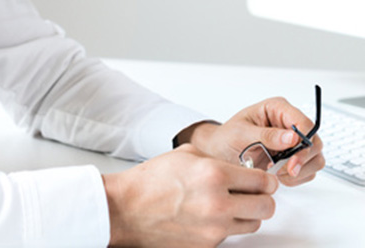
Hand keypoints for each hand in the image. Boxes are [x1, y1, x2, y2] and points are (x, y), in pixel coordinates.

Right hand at [103, 144, 277, 246]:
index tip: (264, 181)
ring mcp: (215, 229)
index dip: (266, 180)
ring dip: (246, 214)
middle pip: (266, 206)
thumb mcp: (186, 155)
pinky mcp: (208, 246)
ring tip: (229, 205)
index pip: (262, 181)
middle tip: (254, 194)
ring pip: (253, 224)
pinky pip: (231, 236)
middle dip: (263, 198)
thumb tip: (239, 170)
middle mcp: (219, 203)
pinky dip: (225, 227)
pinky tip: (209, 216)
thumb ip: (217, 160)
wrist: (128, 208)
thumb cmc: (152, 180)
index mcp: (214, 174)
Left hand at [179, 97, 324, 186]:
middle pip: (314, 142)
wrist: (221, 153)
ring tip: (276, 171)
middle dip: (302, 159)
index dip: (305, 141)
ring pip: (315, 158)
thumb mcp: (241, 133)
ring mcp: (294, 142)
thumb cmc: (227, 138)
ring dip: (299, 170)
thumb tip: (292, 137)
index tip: (293, 158)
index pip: (304, 123)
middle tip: (285, 170)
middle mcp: (289, 123)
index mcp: (277, 109)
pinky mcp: (295, 158)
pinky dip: (297, 178)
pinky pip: (308, 171)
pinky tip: (279, 175)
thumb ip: (266, 135)